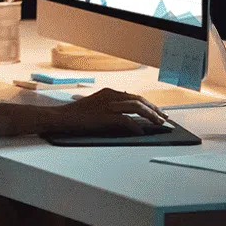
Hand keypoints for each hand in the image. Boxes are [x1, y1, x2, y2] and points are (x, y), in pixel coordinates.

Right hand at [0, 89, 167, 137]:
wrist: (60, 118)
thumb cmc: (75, 115)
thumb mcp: (95, 107)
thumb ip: (110, 108)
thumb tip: (127, 115)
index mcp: (109, 92)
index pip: (135, 97)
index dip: (149, 105)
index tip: (158, 112)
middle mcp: (111, 96)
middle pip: (139, 100)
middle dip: (154, 110)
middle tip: (164, 119)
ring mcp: (108, 106)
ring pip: (136, 108)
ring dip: (150, 116)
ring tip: (159, 124)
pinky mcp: (104, 117)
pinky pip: (126, 121)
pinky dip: (136, 127)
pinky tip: (141, 133)